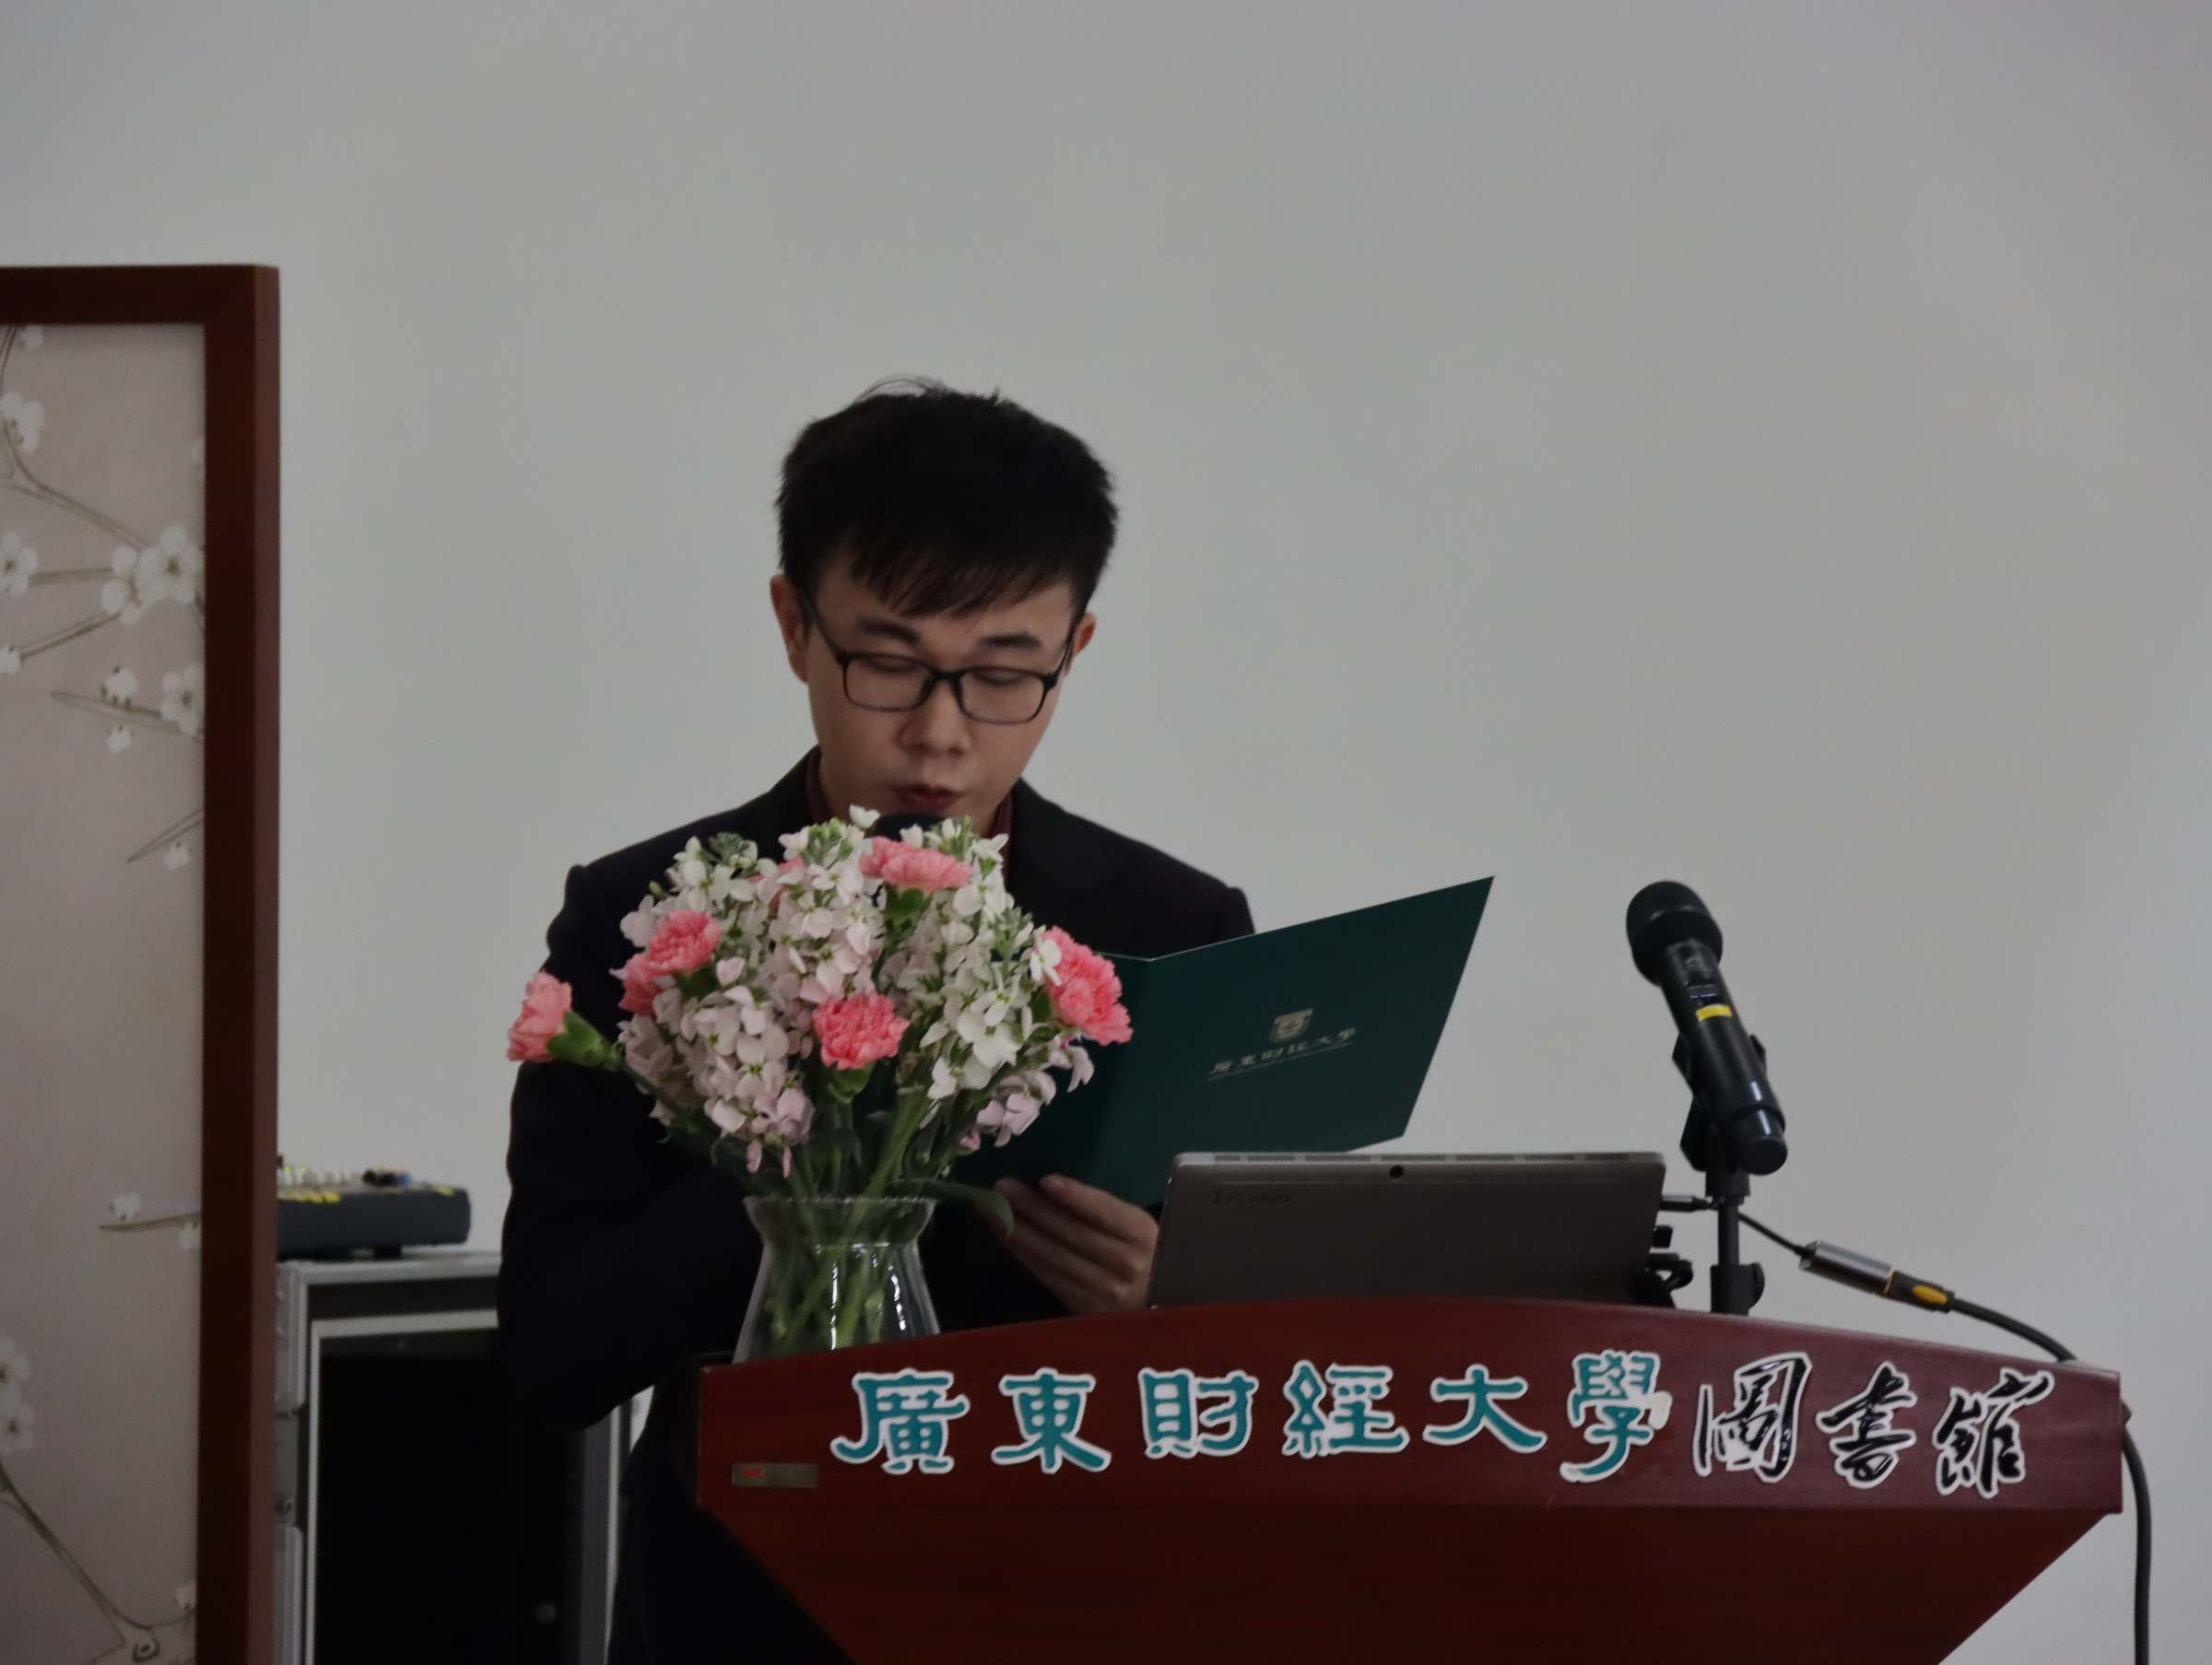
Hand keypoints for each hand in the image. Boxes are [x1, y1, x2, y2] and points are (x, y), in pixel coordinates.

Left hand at [991, 1175, 1156, 1314]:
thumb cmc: (1141, 1251)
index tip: (1045, 1179)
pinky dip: (1023, 1254)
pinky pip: (1047, 1276)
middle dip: (1033, 1208)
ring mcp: (1103, 1289)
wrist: (1155, 1303)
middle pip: (1071, 1234)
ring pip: (1052, 1257)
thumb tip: (1050, 1183)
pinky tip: (1004, 1235)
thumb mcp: (1135, 1226)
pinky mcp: (1083, 1308)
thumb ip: (1105, 1209)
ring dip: (1017, 1231)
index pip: (1105, 1212)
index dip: (1076, 1197)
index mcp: (1141, 1234)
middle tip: (1001, 1187)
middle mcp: (1124, 1263)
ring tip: (990, 1209)